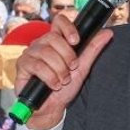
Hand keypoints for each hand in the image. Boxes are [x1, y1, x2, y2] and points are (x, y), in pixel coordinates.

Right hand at [12, 15, 113, 129]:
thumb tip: (107, 33)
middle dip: (67, 57)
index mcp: (55, 41)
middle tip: (71, 69)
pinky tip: (53, 85)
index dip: (68, 28)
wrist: (52, 108)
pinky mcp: (22, 65)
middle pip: (53, 37)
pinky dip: (49, 77)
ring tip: (62, 81)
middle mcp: (41, 44)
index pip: (59, 21)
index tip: (76, 41)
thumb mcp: (82, 68)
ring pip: (46, 53)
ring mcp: (30, 53)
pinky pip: (37, 65)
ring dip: (59, 70)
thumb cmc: (64, 88)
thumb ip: (92, 49)